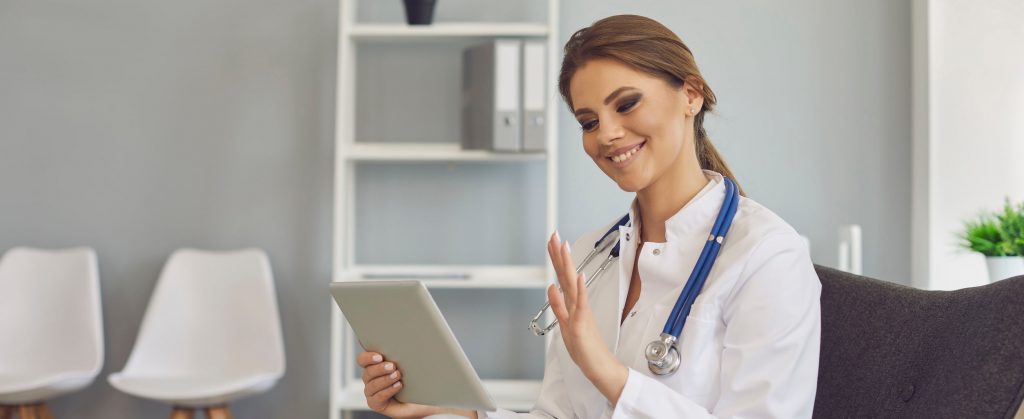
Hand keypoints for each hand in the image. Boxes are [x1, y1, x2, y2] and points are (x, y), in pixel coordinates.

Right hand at [357, 351, 477, 418]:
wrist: (424, 399)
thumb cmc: (418, 378)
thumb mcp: (413, 361)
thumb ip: (408, 348)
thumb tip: (417, 332)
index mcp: (376, 364)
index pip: (364, 358)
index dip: (368, 355)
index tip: (379, 355)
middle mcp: (371, 377)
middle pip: (367, 370)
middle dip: (379, 367)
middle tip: (392, 365)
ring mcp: (372, 390)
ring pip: (371, 384)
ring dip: (384, 379)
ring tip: (398, 375)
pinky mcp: (376, 403)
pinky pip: (376, 397)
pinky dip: (387, 390)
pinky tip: (398, 386)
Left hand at [547, 231, 628, 403]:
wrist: (598, 365)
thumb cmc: (585, 347)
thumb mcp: (565, 323)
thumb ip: (558, 306)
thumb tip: (551, 287)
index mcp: (572, 303)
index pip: (562, 276)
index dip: (556, 259)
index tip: (552, 241)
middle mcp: (577, 303)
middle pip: (566, 274)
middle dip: (560, 254)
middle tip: (555, 234)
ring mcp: (581, 311)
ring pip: (572, 283)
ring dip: (568, 265)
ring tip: (564, 246)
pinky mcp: (583, 322)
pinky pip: (581, 303)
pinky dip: (580, 289)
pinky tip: (580, 276)